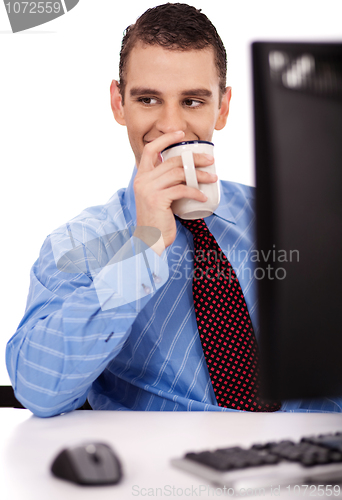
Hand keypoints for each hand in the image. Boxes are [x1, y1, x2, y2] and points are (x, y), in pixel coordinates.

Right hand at [133, 131, 216, 249]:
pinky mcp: (157, 199)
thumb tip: (185, 170)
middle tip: (210, 161)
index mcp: (141, 176)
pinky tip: (203, 196)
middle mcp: (142, 180)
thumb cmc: (158, 219)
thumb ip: (164, 183)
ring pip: (179, 173)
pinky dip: (195, 191)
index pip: (151, 150)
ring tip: (212, 178)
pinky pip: (181, 190)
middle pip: (172, 161)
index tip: (181, 134)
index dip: (166, 139)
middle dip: (194, 159)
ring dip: (199, 175)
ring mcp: (148, 189)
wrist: (150, 239)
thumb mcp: (158, 196)